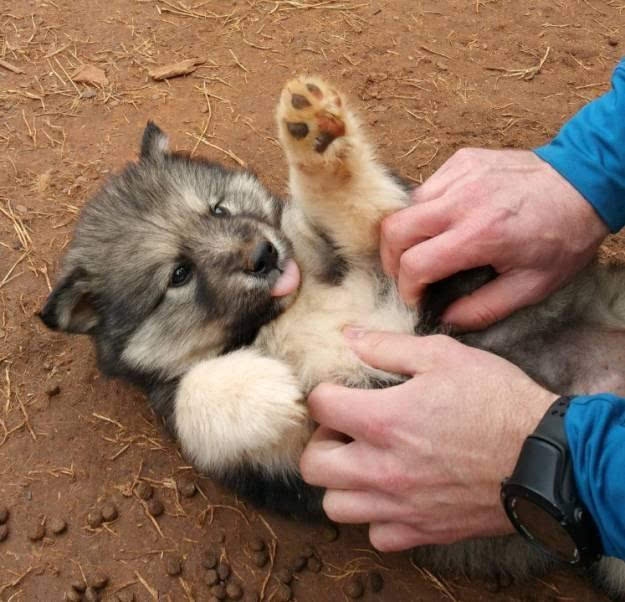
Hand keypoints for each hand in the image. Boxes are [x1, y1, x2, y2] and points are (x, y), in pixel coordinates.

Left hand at [300, 329, 557, 551]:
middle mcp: (382, 468)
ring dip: (341, 482)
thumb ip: (388, 346)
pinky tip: (393, 493)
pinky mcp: (423, 531)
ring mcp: (400, 505)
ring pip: (335, 505)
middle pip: (312, 465)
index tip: (340, 392)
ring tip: (364, 461)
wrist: (547, 458)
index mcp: (383, 420)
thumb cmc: (497, 401)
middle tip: (347, 429)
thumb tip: (350, 336)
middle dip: (321, 441)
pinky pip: (377, 534)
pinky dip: (376, 515)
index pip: (319, 406)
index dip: (325, 393)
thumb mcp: (444, 356)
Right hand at [380, 149, 608, 330]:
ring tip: (427, 247)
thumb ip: (483, 309)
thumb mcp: (531, 287)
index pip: (415, 264)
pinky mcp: (462, 160)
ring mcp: (461, 175)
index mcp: (480, 235)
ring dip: (408, 232)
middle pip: (394, 229)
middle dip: (391, 259)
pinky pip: (426, 188)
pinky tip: (445, 221)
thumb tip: (445, 319)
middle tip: (407, 274)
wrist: (585, 184)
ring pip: (406, 207)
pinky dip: (425, 209)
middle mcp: (463, 201)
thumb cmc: (562, 238)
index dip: (407, 288)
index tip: (415, 298)